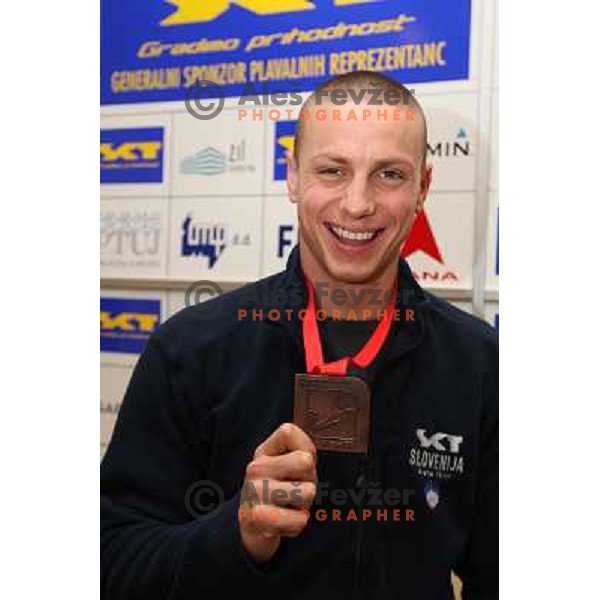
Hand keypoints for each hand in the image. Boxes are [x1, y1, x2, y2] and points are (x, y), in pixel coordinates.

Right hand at [238, 423, 316, 563]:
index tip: (297, 467)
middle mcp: (256, 468)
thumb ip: (302, 451)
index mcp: (264, 452)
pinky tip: (282, 523)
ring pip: (308, 492)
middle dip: (310, 480)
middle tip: (295, 491)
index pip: (289, 431)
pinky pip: (299, 520)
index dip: (305, 449)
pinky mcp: (257, 517)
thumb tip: (307, 456)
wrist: (251, 528)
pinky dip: (297, 525)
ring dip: (304, 506)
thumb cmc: (278, 493)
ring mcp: (255, 491)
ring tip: (288, 507)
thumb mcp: (287, 467)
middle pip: (306, 461)